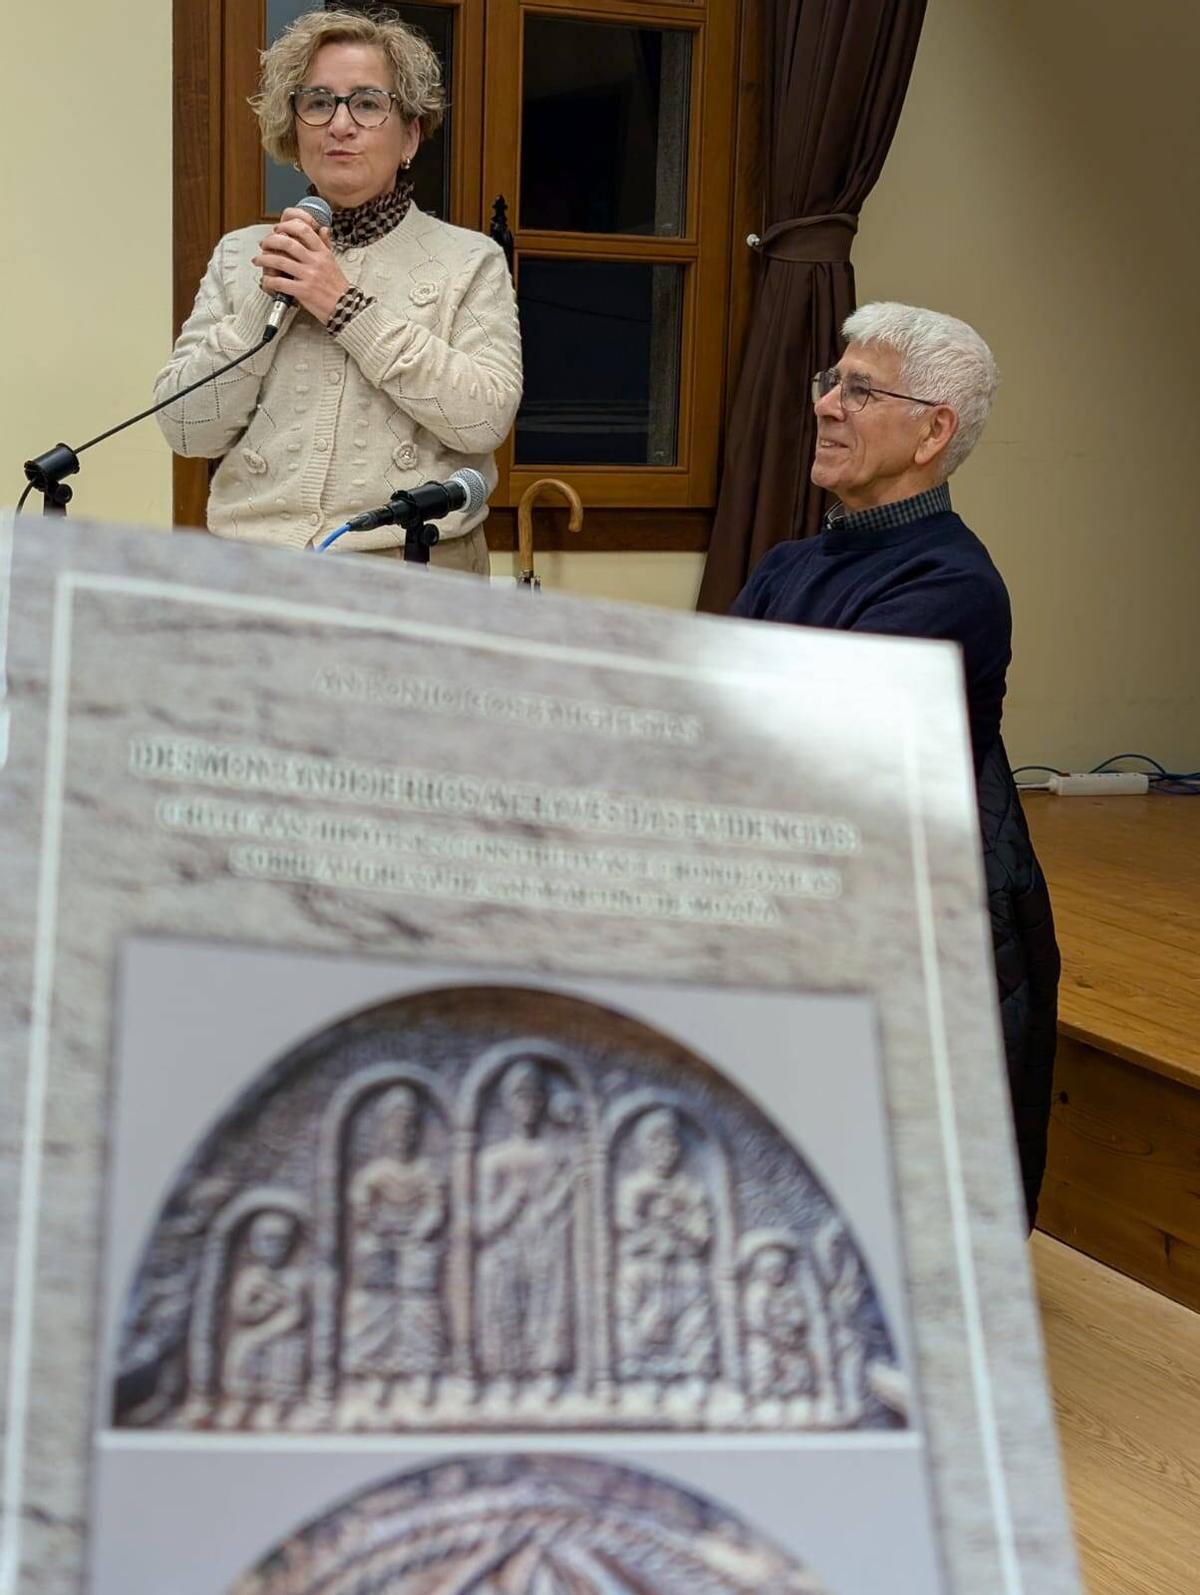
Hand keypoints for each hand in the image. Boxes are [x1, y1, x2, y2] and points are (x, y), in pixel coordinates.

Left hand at [253, 206, 348, 325]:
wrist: (346, 308)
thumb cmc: (338, 287)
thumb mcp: (334, 262)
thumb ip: (326, 245)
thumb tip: (323, 229)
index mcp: (323, 253)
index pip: (304, 230)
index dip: (287, 226)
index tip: (278, 230)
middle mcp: (316, 262)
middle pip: (288, 243)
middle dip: (271, 241)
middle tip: (264, 244)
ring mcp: (309, 276)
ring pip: (280, 261)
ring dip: (264, 259)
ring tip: (258, 260)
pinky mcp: (304, 291)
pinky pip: (280, 283)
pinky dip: (269, 281)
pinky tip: (265, 281)